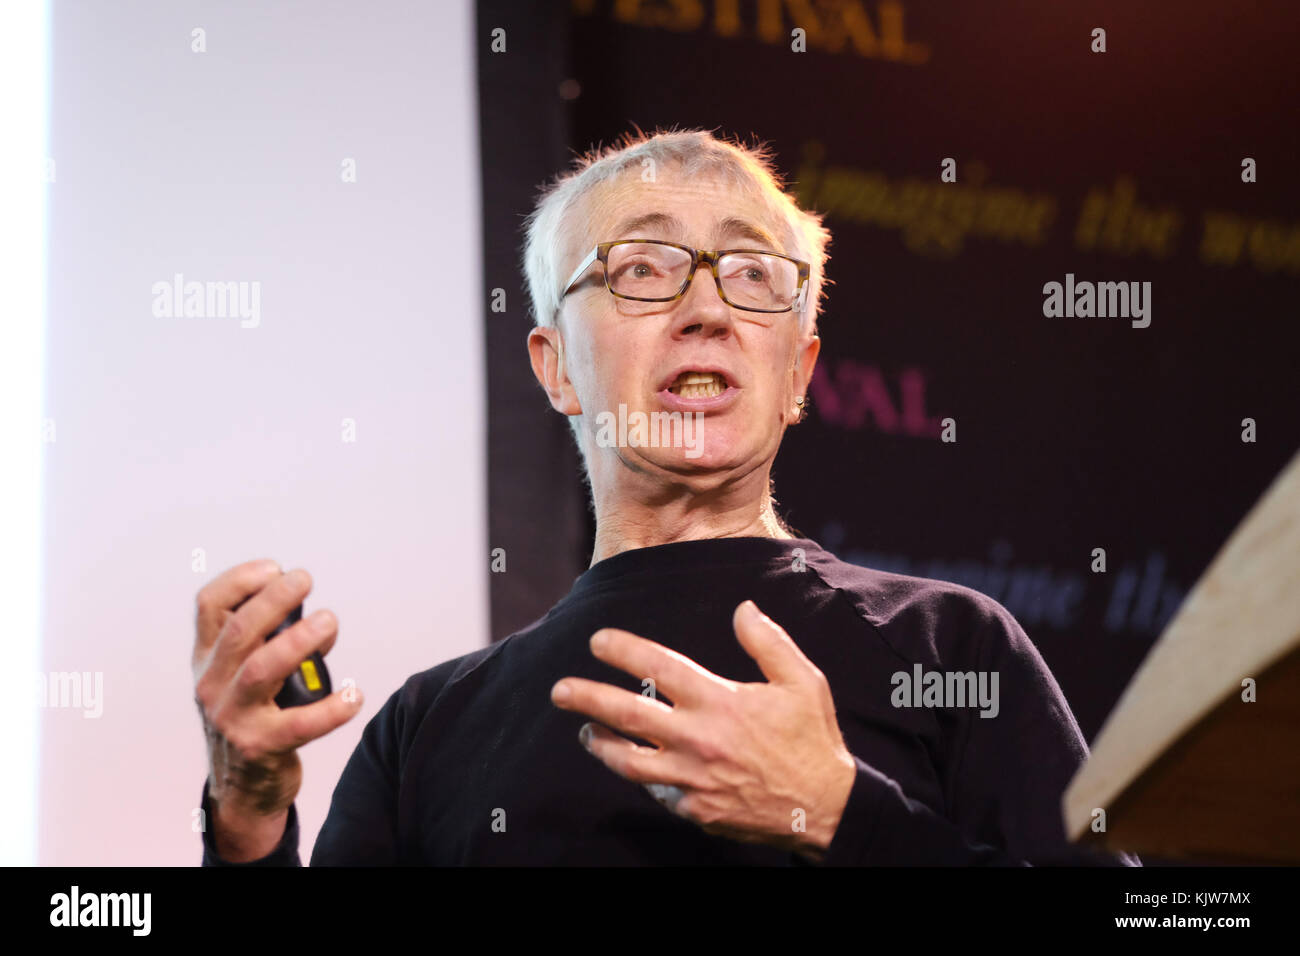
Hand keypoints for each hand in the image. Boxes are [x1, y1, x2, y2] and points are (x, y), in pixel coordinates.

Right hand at [192, 560, 362, 859]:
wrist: (241, 789)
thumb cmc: (253, 717)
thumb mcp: (243, 676)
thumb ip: (270, 643)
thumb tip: (319, 620)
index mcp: (207, 658)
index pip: (208, 606)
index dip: (239, 579)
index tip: (274, 568)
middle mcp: (213, 684)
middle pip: (239, 630)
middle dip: (274, 599)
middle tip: (305, 580)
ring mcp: (232, 717)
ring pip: (262, 669)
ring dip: (299, 641)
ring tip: (329, 623)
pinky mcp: (259, 747)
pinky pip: (299, 724)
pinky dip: (331, 708)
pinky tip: (353, 695)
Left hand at [550, 600, 856, 860]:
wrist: (826, 809)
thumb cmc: (812, 741)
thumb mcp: (803, 682)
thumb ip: (768, 642)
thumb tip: (743, 608)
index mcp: (719, 702)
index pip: (658, 667)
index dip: (623, 650)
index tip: (597, 641)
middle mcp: (697, 739)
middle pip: (626, 714)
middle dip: (586, 698)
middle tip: (559, 690)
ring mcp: (692, 778)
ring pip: (628, 761)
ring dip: (599, 743)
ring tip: (584, 731)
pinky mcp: (694, 809)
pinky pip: (655, 790)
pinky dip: (638, 776)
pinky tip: (629, 765)